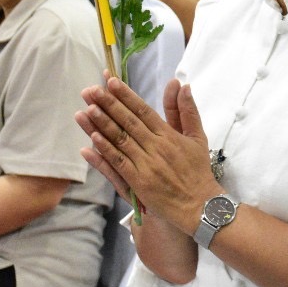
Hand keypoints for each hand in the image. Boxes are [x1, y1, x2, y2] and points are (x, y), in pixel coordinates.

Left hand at [74, 75, 218, 233]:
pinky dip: (105, 151)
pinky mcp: (139, 182)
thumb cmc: (198, 170)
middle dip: (108, 104)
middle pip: (128, 122)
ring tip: (87, 108)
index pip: (143, 110)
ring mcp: (146, 164)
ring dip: (102, 124)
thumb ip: (187, 110)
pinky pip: (118, 163)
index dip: (126, 96)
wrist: (200, 204)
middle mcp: (156, 147)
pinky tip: (92, 139)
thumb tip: (182, 85)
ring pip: (120, 140)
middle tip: (91, 90)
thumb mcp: (198, 137)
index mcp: (169, 135)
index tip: (111, 82)